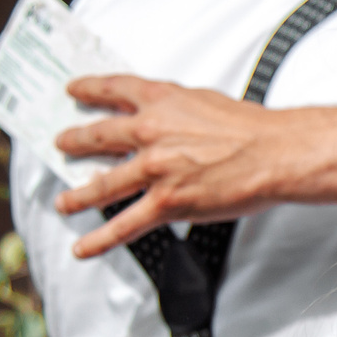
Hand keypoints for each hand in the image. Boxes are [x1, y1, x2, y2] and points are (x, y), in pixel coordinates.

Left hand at [53, 76, 336, 256]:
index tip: (73, 91)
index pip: (114, 89)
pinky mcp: (166, 202)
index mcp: (161, 101)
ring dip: (78, 195)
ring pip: (101, 185)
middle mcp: (150, 132)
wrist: (275, 153)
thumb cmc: (252, 129)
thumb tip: (165, 117)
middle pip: (98, 137)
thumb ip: (178, 108)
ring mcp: (154, 169)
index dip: (89, 89)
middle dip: (74, 142)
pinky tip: (84, 248)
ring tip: (65, 202)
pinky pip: (123, 226)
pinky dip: (100, 240)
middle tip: (61, 145)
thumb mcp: (206, 102)